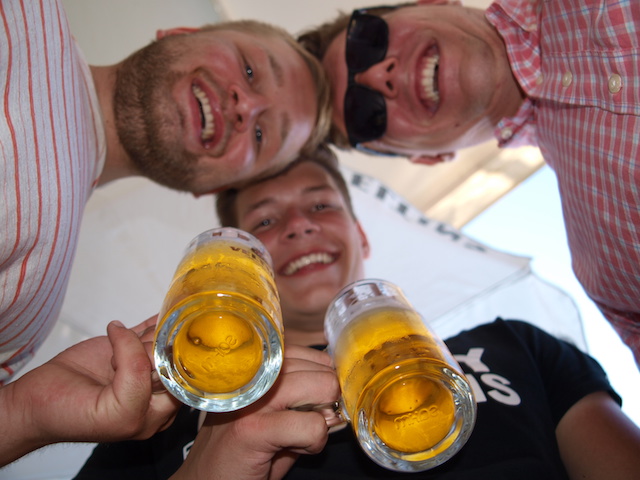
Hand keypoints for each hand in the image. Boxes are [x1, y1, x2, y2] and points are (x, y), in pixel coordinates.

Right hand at [0, 317, 179, 464]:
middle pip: (170, 357)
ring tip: (116, 347)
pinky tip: (160, 314)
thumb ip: (137, 374)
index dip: (167, 368)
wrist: (34, 402)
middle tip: (119, 362)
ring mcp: (137, 365)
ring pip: (159, 340)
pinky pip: (147, 329)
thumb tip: (137, 337)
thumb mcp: (118, 408)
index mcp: (157, 412)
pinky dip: (151, 322)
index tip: (150, 360)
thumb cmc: (71, 416)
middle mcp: (152, 389)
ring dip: (145, 337)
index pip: (180, 380)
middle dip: (152, 350)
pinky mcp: (124, 347)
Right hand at [171, 345, 340, 479]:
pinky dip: (314, 443)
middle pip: (322, 369)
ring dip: (321, 421)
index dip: (321, 381)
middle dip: (326, 400)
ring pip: (322, 388)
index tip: (311, 405)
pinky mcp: (251, 428)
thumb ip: (300, 395)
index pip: (310, 354)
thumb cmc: (241, 450)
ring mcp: (251, 398)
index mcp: (257, 366)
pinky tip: (292, 449)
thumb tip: (337, 386)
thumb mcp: (273, 413)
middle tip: (305, 424)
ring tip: (296, 437)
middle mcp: (253, 374)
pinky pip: (312, 426)